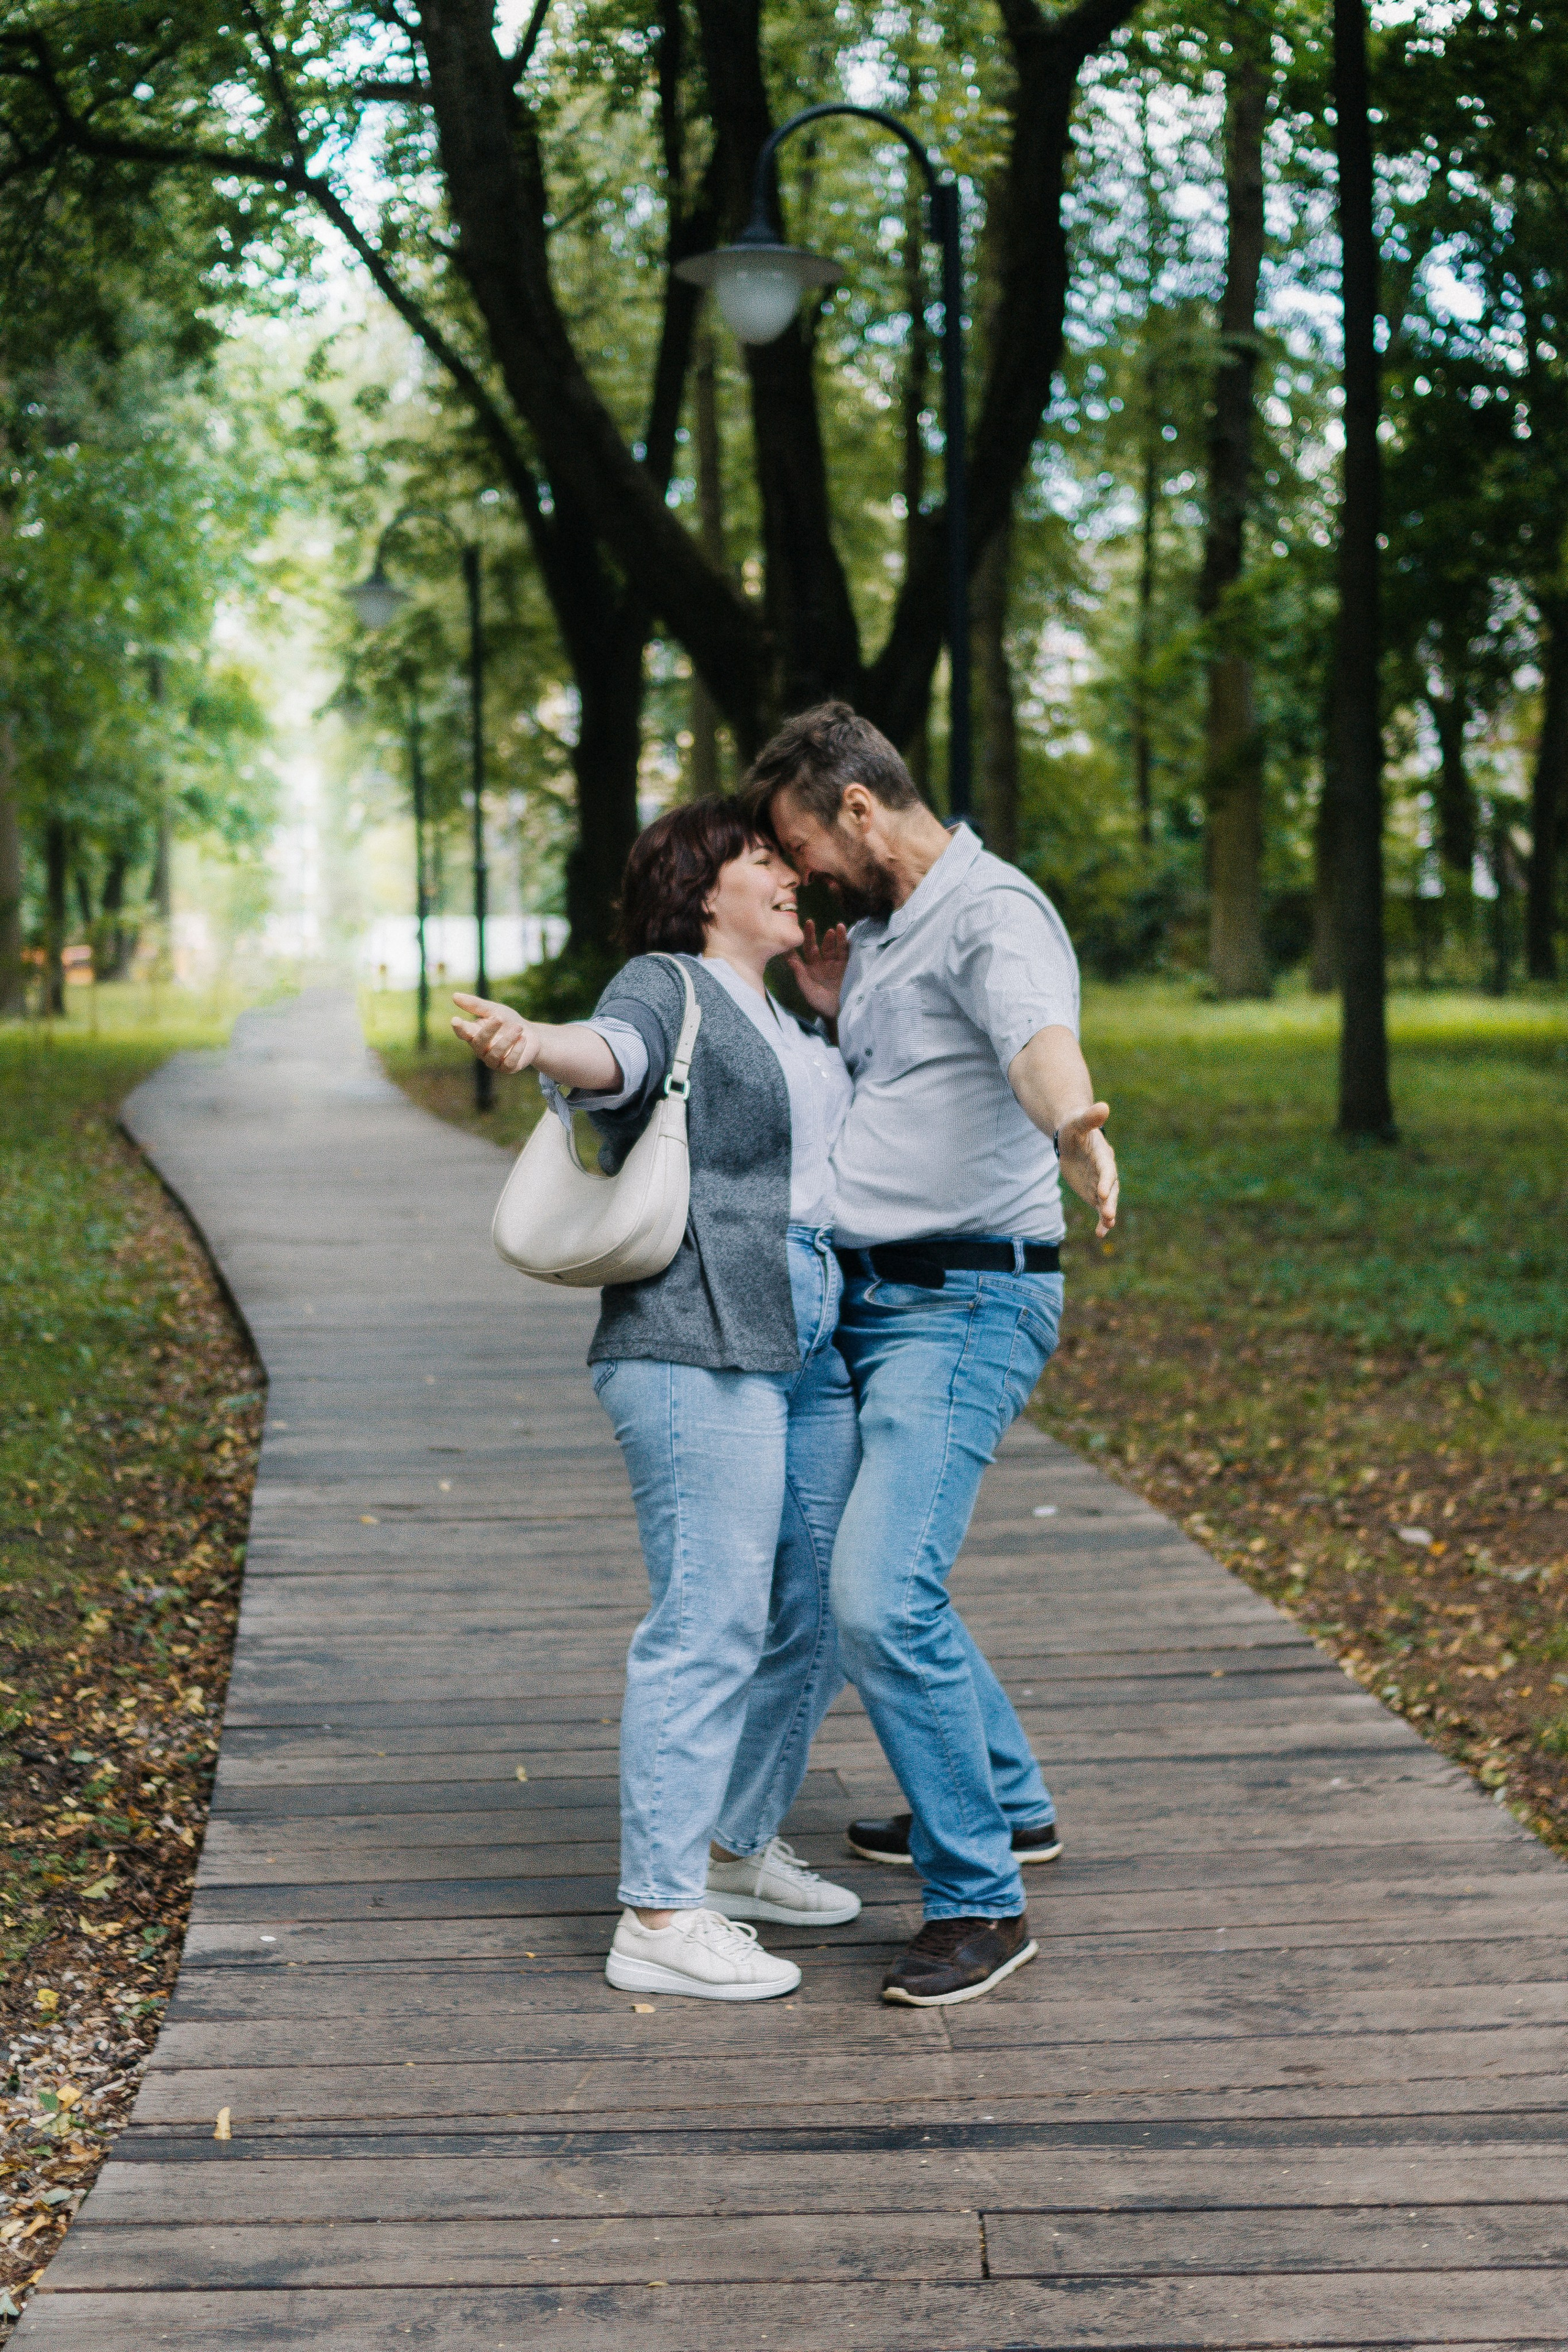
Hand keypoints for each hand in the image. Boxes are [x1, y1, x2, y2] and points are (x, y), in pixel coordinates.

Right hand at [451, 992, 539, 1073]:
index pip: (463, 1033)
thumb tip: (454, 995)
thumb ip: (476, 1005)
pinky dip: (516, 1050)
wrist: (530, 1035)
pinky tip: (523, 1039)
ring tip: (519, 1028)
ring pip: (494, 1054)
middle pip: (479, 1042)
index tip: (455, 1019)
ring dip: (507, 1039)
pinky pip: (508, 1063)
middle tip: (499, 1017)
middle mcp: (481, 1049)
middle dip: (489, 1030)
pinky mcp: (507, 1068)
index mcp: (474, 1035)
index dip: (459, 1027)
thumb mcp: (494, 1010)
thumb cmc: (508, 1021)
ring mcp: (493, 1061)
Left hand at [786, 918, 850, 1017]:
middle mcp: (818, 965)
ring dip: (831, 937)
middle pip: (813, 946)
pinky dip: (844, 942)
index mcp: (806, 971)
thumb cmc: (821, 1005)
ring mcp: (832, 964)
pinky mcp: (845, 966)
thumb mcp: (808, 991)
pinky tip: (843, 932)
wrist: (839, 1013)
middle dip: (811, 935)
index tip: (789, 934)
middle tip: (809, 922)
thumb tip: (791, 960)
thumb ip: (800, 975)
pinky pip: (844, 951)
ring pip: (830, 947)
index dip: (793, 945)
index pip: (797, 955)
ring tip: (833, 929)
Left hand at [1056, 1102, 1117, 1238]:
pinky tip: (1101, 1234)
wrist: (1071, 1137)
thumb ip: (1089, 1118)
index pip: (1106, 1169)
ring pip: (1107, 1201)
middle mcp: (1105, 1171)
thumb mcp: (1076, 1122)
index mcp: (1102, 1154)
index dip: (1106, 1180)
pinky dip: (1102, 1221)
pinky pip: (1100, 1208)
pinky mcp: (1094, 1193)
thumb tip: (1103, 1106)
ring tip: (1107, 1227)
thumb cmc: (1072, 1127)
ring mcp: (1101, 1183)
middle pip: (1111, 1188)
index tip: (1102, 1193)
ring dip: (1108, 1214)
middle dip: (1110, 1202)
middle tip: (1109, 1216)